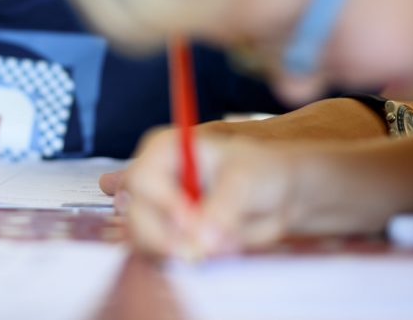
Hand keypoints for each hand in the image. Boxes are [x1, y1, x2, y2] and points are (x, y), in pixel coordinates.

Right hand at [122, 127, 298, 257]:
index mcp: (166, 150)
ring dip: (179, 251)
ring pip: (144, 241)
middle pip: (136, 214)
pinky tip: (210, 253)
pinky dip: (182, 261)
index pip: (144, 179)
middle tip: (201, 252)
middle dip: (167, 237)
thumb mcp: (246, 181)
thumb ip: (223, 207)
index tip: (193, 225)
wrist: (276, 193)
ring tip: (221, 245)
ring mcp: (155, 210)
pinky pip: (158, 257)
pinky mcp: (163, 237)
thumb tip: (201, 240)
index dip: (164, 204)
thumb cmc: (260, 172)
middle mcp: (153, 179)